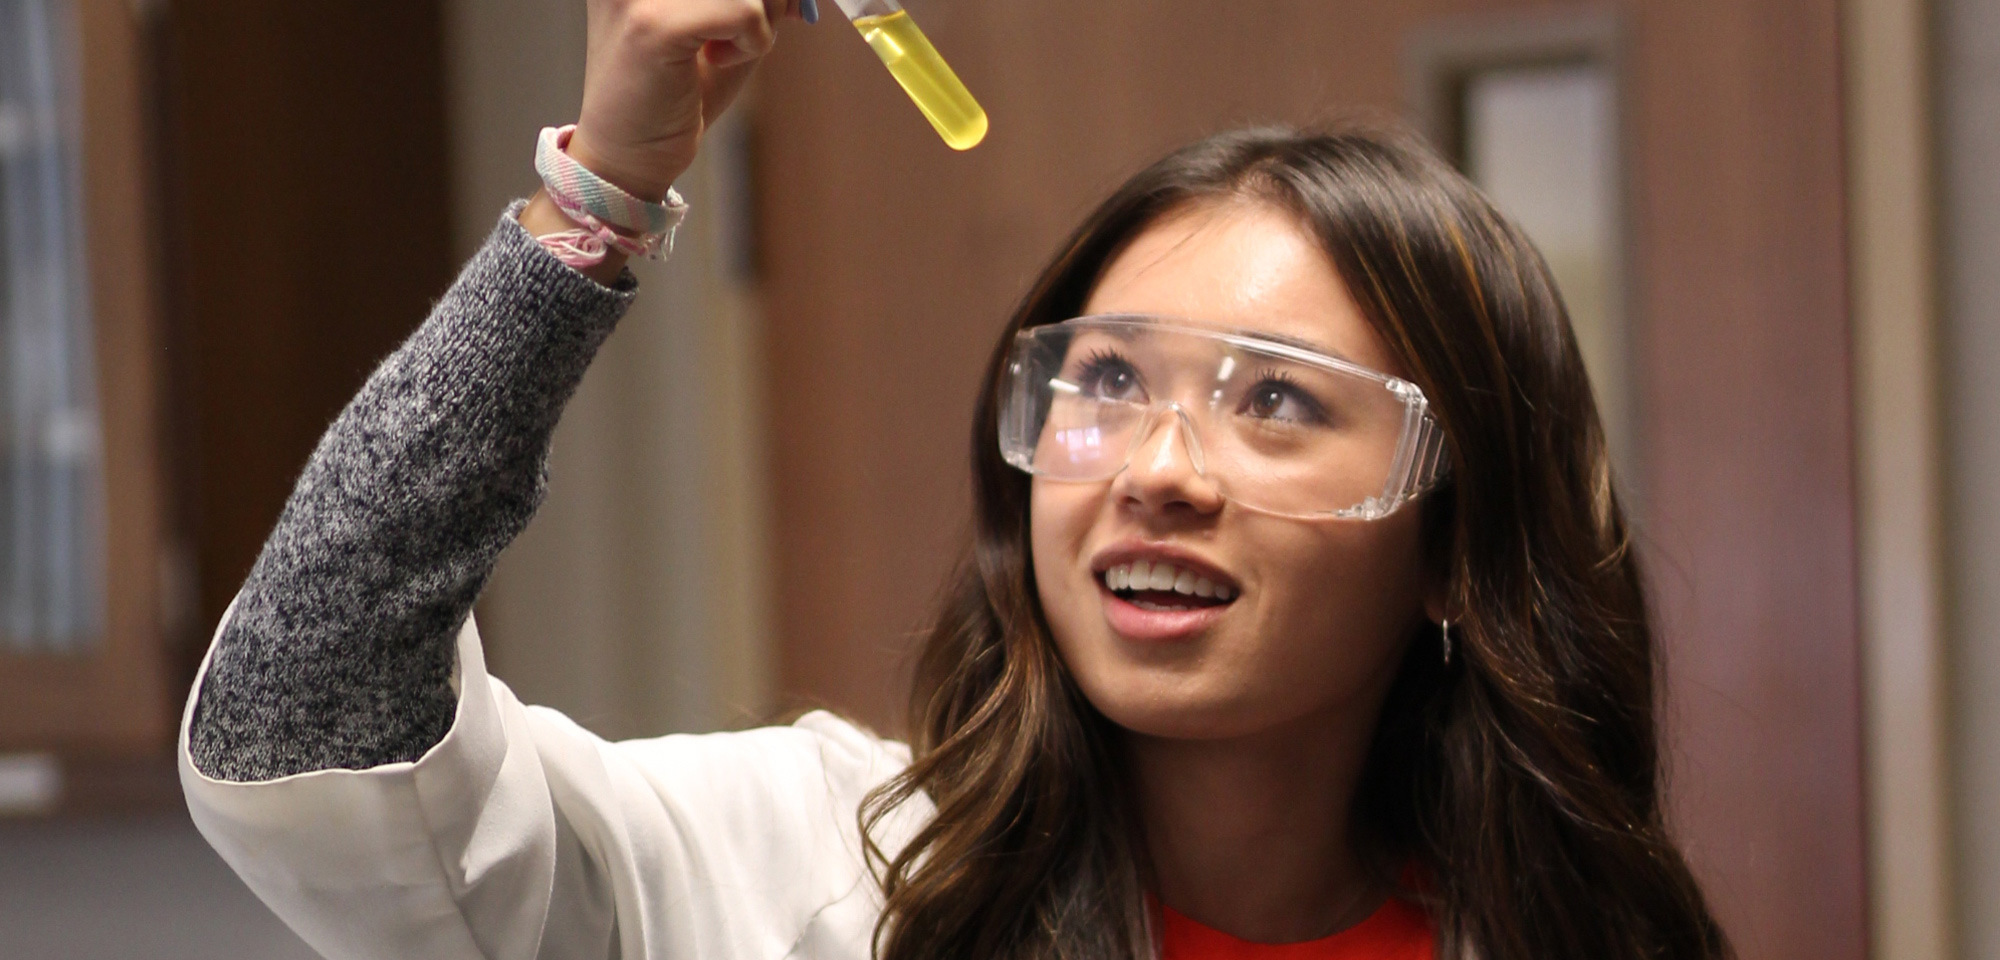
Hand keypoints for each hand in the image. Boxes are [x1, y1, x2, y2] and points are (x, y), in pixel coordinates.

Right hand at [567, 0, 804, 200]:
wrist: (629, 157)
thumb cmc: (675, 91)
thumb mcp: (726, 24)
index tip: (765, 7)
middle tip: (742, 29)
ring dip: (758, 19)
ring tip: (719, 49)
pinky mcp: (651, 25)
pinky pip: (744, 13)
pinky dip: (752, 42)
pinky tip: (715, 61)